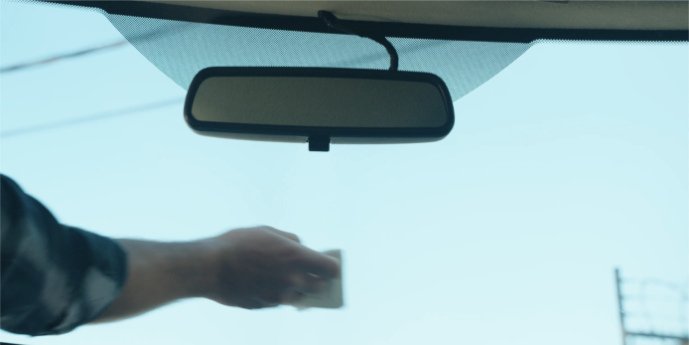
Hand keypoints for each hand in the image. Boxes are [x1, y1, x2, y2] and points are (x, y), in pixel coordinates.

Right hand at [202, 226, 339, 308]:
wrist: (208, 268)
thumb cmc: (237, 244)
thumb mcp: (266, 231)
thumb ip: (289, 240)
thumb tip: (300, 247)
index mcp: (296, 258)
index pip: (331, 269)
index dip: (331, 265)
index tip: (326, 262)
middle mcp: (292, 281)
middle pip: (319, 287)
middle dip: (317, 280)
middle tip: (311, 272)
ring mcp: (278, 297)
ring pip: (298, 297)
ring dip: (296, 288)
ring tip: (285, 277)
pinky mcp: (264, 306)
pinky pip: (277, 301)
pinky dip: (276, 294)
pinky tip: (262, 283)